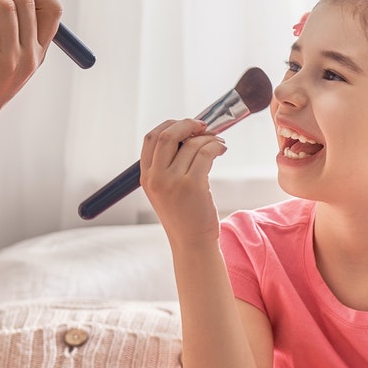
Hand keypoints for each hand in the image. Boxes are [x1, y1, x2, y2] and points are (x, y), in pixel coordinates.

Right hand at [139, 117, 226, 246]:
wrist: (191, 243)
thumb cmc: (183, 215)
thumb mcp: (164, 190)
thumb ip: (167, 165)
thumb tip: (187, 134)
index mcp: (146, 177)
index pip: (150, 138)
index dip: (169, 125)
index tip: (185, 126)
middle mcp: (156, 178)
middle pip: (167, 135)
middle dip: (187, 124)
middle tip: (203, 126)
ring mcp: (173, 181)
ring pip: (191, 144)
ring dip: (208, 137)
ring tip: (218, 142)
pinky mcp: (193, 186)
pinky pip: (206, 153)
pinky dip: (216, 146)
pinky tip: (221, 149)